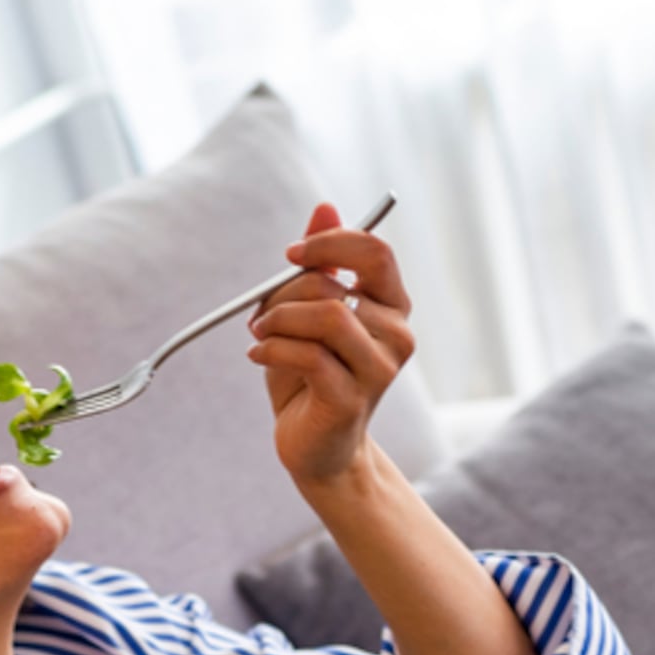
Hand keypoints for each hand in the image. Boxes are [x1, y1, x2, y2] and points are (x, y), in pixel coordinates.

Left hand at [246, 201, 417, 487]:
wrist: (315, 447)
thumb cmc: (311, 378)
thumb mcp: (309, 312)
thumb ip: (320, 262)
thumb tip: (324, 207)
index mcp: (391, 307)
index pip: (376, 252)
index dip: (330, 244)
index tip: (291, 255)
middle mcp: (396, 335)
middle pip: (333, 286)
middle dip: (284, 295)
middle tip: (262, 315)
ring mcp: (379, 370)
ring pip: (325, 316)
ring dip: (277, 321)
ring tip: (258, 336)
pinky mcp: (352, 399)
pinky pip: (308, 355)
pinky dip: (271, 350)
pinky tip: (258, 356)